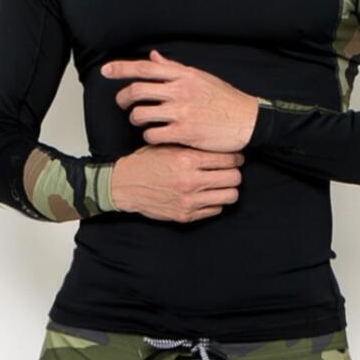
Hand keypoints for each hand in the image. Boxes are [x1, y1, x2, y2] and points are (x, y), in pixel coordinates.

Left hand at [101, 49, 258, 151]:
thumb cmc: (224, 99)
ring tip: (140, 121)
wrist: (247, 120)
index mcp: (183, 75)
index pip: (145, 68)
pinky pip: (153, 134)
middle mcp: (180, 91)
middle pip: (137, 90)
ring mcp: (181, 112)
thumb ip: (174, 69)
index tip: (105, 71)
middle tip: (121, 104)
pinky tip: (154, 136)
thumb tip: (153, 56)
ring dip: (135, 118)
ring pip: (141, 114)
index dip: (121, 68)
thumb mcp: (200, 77)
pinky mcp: (184, 133)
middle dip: (122, 98)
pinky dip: (148, 136)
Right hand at [109, 144, 244, 222]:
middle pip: (234, 178)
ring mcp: (189, 201)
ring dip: (228, 189)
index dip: (235, 157)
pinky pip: (215, 210)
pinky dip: (215, 202)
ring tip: (221, 184)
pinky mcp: (185, 215)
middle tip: (230, 171)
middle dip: (234, 173)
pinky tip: (207, 195)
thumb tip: (220, 144)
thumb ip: (192, 146)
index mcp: (186, 159)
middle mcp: (190, 181)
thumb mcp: (167, 146)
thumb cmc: (146, 162)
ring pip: (230, 196)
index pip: (228, 159)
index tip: (235, 157)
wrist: (124, 186)